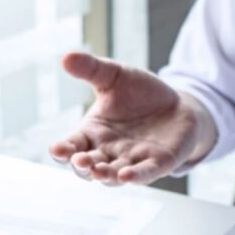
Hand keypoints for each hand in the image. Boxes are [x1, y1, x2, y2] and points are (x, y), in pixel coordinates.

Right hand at [49, 52, 216, 184]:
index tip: (56, 149)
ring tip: (98, 172)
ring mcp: (133, 160)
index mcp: (93, 133)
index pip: (72, 145)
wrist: (177, 103)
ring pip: (114, 175)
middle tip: (79, 161)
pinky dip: (136, 176)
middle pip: (89, 167)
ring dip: (105, 175)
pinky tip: (127, 176)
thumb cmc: (140, 93)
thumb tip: (66, 57)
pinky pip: (145, 173)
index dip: (62, 150)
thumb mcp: (115, 76)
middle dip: (83, 166)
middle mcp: (109, 152)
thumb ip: (92, 69)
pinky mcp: (159, 163)